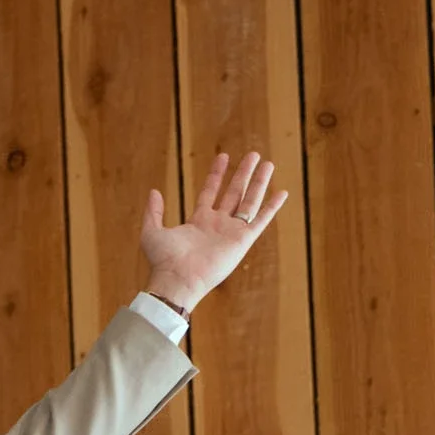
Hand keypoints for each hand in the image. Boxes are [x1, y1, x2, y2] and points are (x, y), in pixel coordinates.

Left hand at [139, 153, 288, 313]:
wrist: (177, 279)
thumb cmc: (163, 260)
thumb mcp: (152, 231)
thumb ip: (154, 211)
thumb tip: (154, 191)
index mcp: (198, 221)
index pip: (210, 191)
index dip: (217, 174)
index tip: (224, 156)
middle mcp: (217, 225)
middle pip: (234, 192)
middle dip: (243, 173)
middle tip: (253, 154)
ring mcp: (231, 232)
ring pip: (249, 201)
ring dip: (259, 182)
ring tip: (268, 163)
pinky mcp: (242, 241)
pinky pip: (261, 220)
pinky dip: (272, 207)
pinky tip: (282, 193)